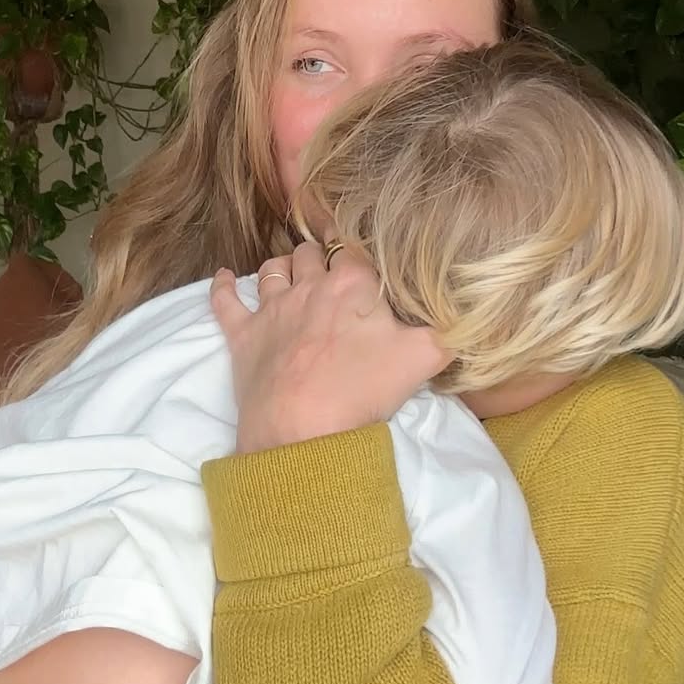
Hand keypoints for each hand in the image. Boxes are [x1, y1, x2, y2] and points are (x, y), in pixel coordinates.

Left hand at [211, 241, 448, 453]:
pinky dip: (223, 286)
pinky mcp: (242, 336)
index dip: (361, 258)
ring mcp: (271, 309)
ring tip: (290, 270)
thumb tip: (460, 319)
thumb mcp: (423, 359)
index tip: (367, 266)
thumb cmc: (362, 391)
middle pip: (311, 254)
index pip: (356, 252)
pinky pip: (225, 300)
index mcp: (352, 284)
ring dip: (282, 265)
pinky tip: (224, 278)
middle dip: (320, 257)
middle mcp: (308, 286)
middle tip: (330, 271)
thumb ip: (444, 332)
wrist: (301, 431)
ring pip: (272, 269)